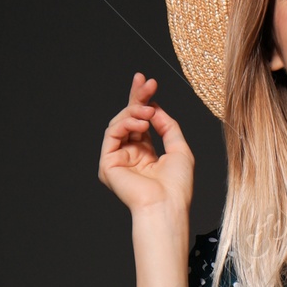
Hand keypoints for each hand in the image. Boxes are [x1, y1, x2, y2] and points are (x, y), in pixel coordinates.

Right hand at [98, 73, 193, 218]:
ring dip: (134, 111)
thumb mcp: (179, 148)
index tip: (149, 82)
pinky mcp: (107, 164)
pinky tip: (141, 122)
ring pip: (119, 123)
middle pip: (128, 119)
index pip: (141, 122)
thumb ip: (168, 125)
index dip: (144, 101)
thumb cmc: (177, 186)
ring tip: (148, 111)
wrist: (167, 206)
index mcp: (146, 155)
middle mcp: (130, 156)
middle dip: (136, 97)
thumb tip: (156, 107)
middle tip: (144, 80)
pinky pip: (112, 134)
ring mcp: (117, 160)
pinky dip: (126, 123)